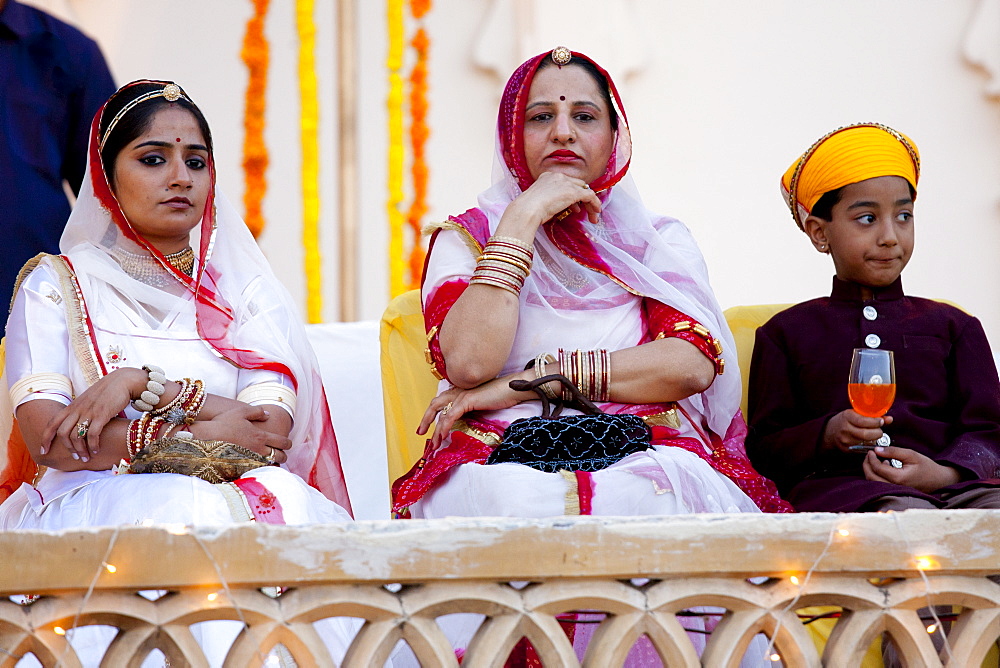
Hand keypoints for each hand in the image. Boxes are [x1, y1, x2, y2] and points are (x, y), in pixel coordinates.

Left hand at [43, 367, 145, 460]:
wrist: (122, 381)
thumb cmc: (107, 392)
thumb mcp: (88, 400)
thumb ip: (80, 411)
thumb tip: (77, 425)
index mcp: (72, 406)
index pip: (52, 423)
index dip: (45, 438)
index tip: (43, 450)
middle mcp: (78, 409)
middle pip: (63, 433)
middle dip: (68, 448)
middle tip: (75, 457)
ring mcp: (89, 412)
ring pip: (76, 436)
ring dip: (80, 450)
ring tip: (86, 458)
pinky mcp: (102, 414)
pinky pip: (92, 434)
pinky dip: (93, 445)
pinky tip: (96, 450)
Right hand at [194, 405, 291, 463]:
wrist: (205, 438)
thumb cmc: (223, 423)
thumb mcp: (241, 411)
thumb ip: (257, 412)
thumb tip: (268, 414)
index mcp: (261, 436)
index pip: (282, 442)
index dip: (288, 443)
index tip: (288, 443)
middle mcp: (258, 450)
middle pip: (280, 457)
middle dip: (283, 456)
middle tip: (281, 454)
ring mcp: (250, 460)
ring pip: (270, 466)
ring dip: (274, 464)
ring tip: (272, 462)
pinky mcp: (242, 467)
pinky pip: (257, 472)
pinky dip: (262, 470)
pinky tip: (259, 467)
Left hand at [416, 371, 535, 450]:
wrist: (514, 388)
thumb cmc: (503, 396)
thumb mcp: (483, 404)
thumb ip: (472, 410)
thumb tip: (465, 423)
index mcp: (461, 390)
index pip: (441, 402)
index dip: (432, 414)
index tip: (428, 427)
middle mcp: (458, 391)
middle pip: (435, 404)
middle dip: (426, 420)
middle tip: (421, 433)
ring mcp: (462, 394)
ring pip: (441, 412)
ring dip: (435, 430)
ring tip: (433, 444)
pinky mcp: (467, 400)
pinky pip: (451, 415)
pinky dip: (445, 427)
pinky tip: (443, 436)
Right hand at [501, 172, 602, 236]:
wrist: (527, 210)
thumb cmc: (528, 210)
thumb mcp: (539, 201)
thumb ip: (550, 200)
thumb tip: (560, 207)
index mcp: (547, 176)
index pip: (566, 182)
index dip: (572, 194)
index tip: (573, 207)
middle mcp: (558, 176)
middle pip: (577, 184)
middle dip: (582, 198)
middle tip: (583, 211)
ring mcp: (566, 183)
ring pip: (585, 190)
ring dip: (590, 203)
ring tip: (592, 216)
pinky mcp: (573, 192)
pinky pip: (590, 196)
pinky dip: (595, 204)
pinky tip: (595, 213)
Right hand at [822, 409, 893, 453]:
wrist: (829, 432)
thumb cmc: (845, 420)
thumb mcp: (856, 413)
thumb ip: (872, 416)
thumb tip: (889, 419)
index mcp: (847, 417)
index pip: (864, 421)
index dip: (875, 422)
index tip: (881, 421)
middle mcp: (845, 429)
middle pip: (867, 434)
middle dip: (877, 432)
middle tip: (879, 430)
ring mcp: (846, 441)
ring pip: (867, 442)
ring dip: (874, 439)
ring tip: (873, 434)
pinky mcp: (848, 449)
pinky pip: (863, 448)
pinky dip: (869, 444)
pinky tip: (868, 440)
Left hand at [863, 446, 960, 491]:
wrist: (939, 480)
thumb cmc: (927, 467)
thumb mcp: (911, 455)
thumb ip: (893, 451)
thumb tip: (877, 450)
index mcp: (899, 478)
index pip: (877, 468)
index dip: (871, 458)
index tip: (871, 451)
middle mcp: (895, 487)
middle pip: (871, 478)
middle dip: (867, 465)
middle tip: (869, 455)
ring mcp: (895, 491)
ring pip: (874, 482)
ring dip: (871, 470)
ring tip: (877, 459)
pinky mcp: (895, 491)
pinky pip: (880, 484)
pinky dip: (877, 475)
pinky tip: (885, 465)